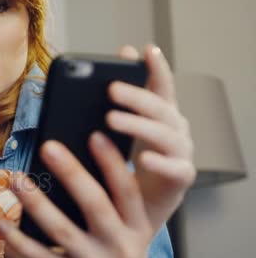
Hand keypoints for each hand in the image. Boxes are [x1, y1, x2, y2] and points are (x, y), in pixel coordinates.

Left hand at [0, 137, 150, 257]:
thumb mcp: (130, 232)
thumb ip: (114, 203)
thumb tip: (79, 160)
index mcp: (137, 228)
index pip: (128, 191)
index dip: (113, 163)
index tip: (96, 134)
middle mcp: (119, 246)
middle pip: (95, 204)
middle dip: (72, 173)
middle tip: (48, 146)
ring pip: (61, 230)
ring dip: (36, 202)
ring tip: (17, 179)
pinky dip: (17, 240)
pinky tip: (1, 222)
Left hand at [108, 44, 195, 230]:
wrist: (140, 208)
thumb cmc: (124, 165)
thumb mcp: (113, 135)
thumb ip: (104, 111)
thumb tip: (76, 87)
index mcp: (160, 114)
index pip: (161, 86)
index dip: (156, 67)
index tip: (145, 49)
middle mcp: (175, 129)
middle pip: (160, 107)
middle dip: (136, 95)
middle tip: (110, 88)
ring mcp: (181, 152)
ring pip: (166, 134)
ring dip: (138, 125)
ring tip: (111, 119)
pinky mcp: (181, 179)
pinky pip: (174, 168)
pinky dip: (160, 163)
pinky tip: (142, 158)